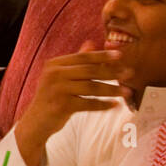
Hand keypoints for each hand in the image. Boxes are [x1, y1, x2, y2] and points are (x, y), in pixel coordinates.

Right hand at [12, 41, 130, 165]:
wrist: (36, 122)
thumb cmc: (51, 97)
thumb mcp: (60, 77)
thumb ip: (76, 61)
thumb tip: (92, 43)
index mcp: (55, 64)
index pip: (83, 57)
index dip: (102, 55)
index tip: (120, 55)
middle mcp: (54, 74)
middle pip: (89, 71)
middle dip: (112, 72)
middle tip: (129, 73)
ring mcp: (57, 90)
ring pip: (92, 87)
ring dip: (112, 89)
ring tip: (127, 92)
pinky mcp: (62, 106)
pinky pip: (88, 103)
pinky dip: (103, 105)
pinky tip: (114, 105)